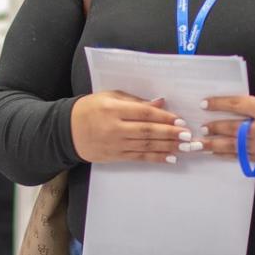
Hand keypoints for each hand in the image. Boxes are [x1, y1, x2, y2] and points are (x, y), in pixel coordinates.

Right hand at [70, 91, 187, 163]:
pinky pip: (138, 158)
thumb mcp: (109, 96)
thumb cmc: (90, 109)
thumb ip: (135, 100)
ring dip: (167, 147)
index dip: (163, 117)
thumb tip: (160, 102)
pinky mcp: (114, 156)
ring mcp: (114, 144)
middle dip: (170, 134)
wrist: (67, 131)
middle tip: (187, 136)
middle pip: (147, 131)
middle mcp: (114, 127)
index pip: (143, 113)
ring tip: (184, 147)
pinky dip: (155, 158)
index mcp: (113, 109)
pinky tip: (169, 158)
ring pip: (145, 146)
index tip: (179, 120)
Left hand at [200, 95, 254, 167]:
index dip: (219, 104)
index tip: (204, 104)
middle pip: (232, 127)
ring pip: (233, 146)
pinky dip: (226, 155)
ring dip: (215, 144)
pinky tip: (216, 153)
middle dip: (215, 128)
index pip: (237, 104)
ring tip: (201, 144)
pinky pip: (241, 157)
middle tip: (202, 128)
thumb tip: (234, 105)